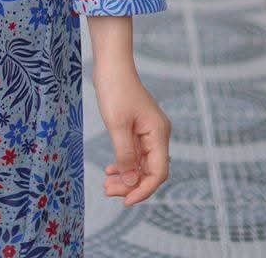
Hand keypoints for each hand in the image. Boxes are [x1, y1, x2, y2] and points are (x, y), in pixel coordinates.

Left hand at [93, 67, 170, 206]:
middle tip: (108, 191)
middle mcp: (158, 135)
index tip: (125, 201)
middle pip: (150, 170)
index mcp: (158, 133)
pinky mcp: (138, 129)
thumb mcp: (117, 125)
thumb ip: (125, 156)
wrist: (111, 64)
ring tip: (106, 185)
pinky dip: (124, 164)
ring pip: (141, 164)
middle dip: (131, 184)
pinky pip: (135, 154)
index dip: (144, 190)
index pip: (159, 172)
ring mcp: (148, 132)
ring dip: (126, 176)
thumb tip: (131, 183)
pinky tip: (110, 171)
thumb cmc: (115, 90)